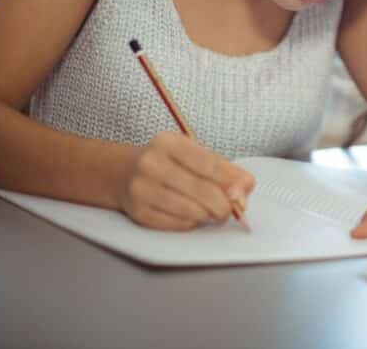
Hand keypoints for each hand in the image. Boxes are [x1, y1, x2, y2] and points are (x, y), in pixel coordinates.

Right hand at [116, 131, 254, 229]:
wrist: (120, 173)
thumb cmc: (166, 162)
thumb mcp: (191, 153)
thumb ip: (222, 168)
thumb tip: (246, 186)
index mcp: (168, 143)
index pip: (207, 163)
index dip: (229, 180)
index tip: (244, 191)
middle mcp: (152, 164)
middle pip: (200, 190)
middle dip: (224, 204)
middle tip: (232, 209)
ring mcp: (142, 189)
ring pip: (190, 210)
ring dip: (209, 215)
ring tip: (213, 211)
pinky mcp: (138, 212)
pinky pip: (177, 224)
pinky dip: (192, 222)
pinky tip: (194, 215)